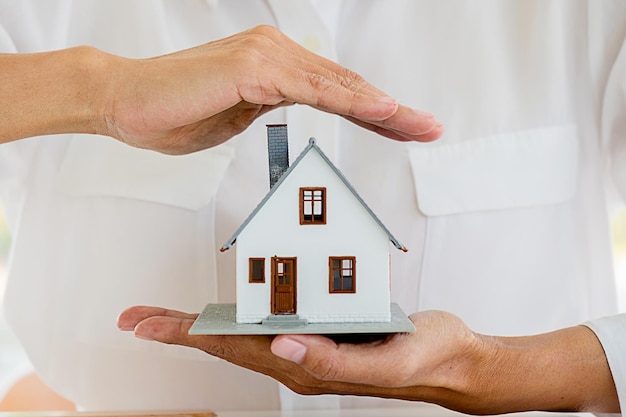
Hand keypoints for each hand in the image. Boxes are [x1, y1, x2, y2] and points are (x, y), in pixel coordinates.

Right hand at [100, 25, 441, 153]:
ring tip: (417, 125)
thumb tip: (286, 110)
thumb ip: (265, 110)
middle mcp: (275, 53)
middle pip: (346, 86)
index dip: (373, 112)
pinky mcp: (252, 68)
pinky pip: (312, 89)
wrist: (124, 102)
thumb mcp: (235, 117)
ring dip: (382, 108)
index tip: (404, 128)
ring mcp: (265, 57)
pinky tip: (380, 110)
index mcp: (273, 67)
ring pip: (336, 86)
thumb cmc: (174, 112)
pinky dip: (349, 100)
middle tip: (428, 128)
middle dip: (392, 112)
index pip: (335, 92)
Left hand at [117, 306, 618, 413]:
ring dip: (205, 324)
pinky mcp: (324, 331)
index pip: (236, 349)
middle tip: (138, 319)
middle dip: (181, 331)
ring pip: (245, 332)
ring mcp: (309, 345)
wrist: (453, 358)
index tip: (147, 326)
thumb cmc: (426, 359)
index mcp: (307, 366)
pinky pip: (274, 319)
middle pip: (228, 343)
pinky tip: (235, 304)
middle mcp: (299, 357)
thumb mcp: (387, 362)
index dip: (189, 335)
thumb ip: (334, 363)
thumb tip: (282, 347)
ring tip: (171, 317)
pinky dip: (243, 312)